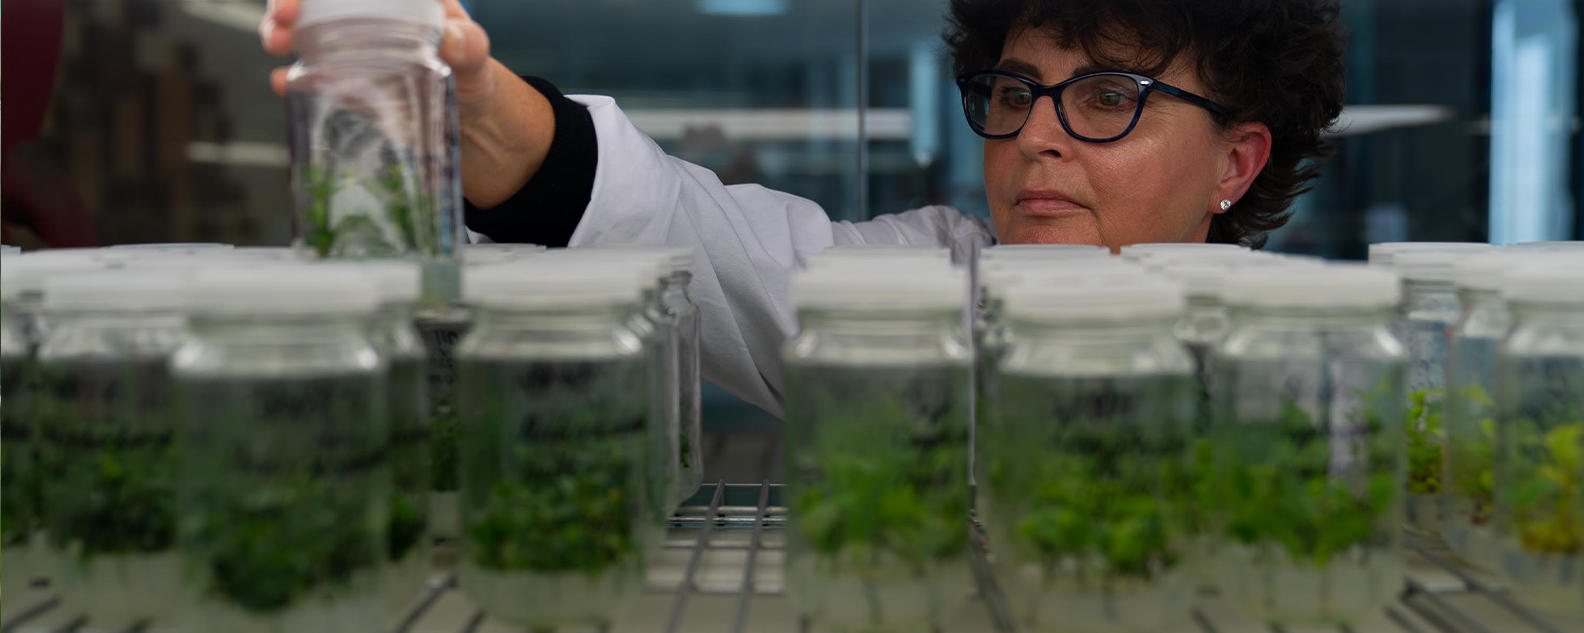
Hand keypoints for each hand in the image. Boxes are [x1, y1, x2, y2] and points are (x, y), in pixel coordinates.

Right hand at [261, 0, 497, 116]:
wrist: (469, 123)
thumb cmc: (472, 73)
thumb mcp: (476, 55)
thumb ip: (469, 45)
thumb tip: (454, 39)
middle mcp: (364, 15)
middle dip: (286, 2)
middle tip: (282, 18)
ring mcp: (349, 47)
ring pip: (301, 28)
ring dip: (278, 30)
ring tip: (276, 44)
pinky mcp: (343, 83)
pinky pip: (309, 74)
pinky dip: (292, 77)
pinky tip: (285, 82)